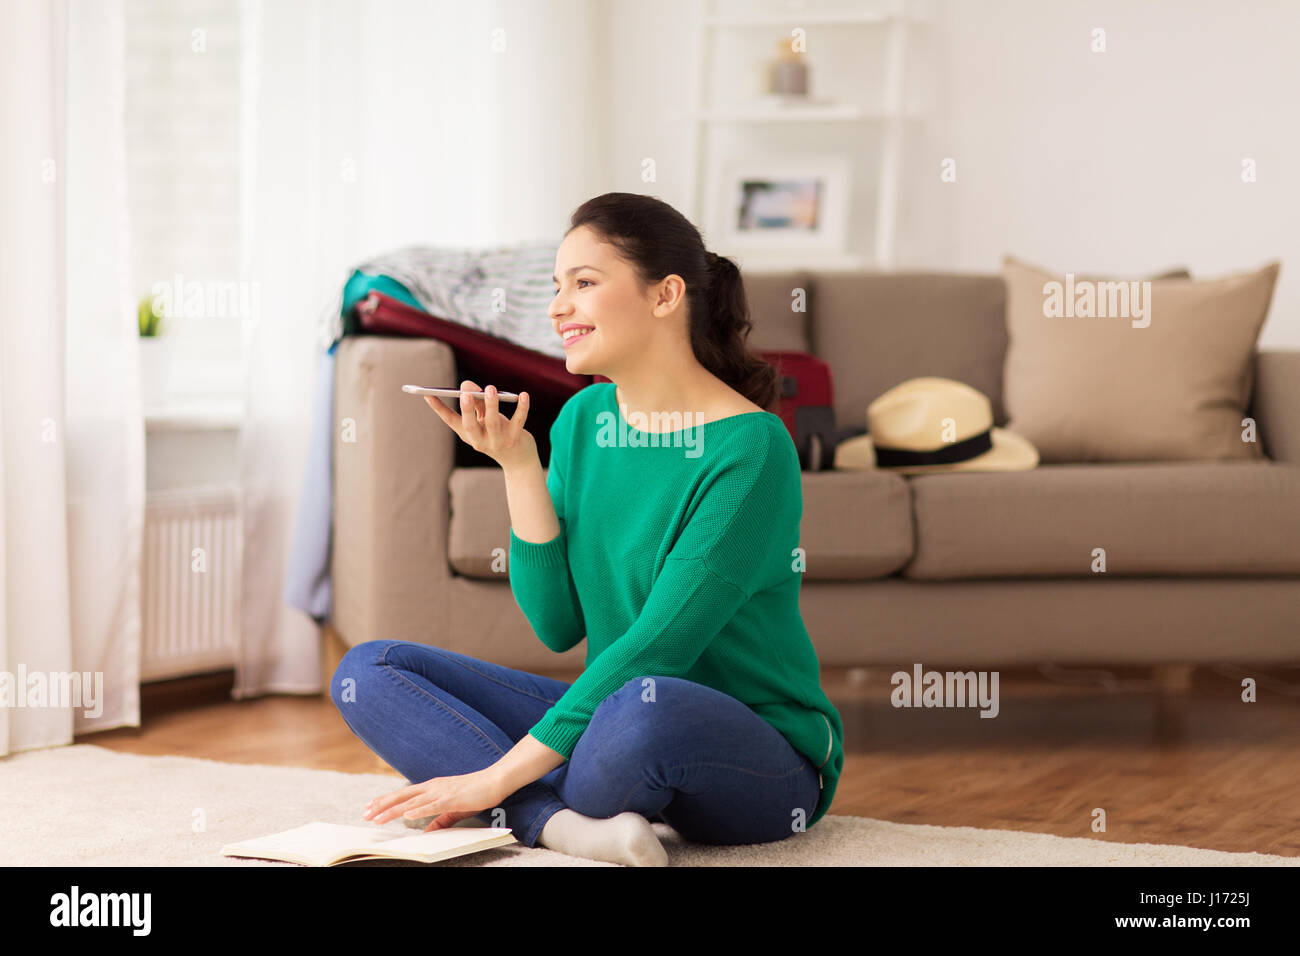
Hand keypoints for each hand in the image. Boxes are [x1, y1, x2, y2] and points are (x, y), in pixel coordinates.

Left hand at [363, 769, 508, 832]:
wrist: (494, 781)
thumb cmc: (476, 793)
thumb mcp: (454, 808)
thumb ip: (440, 820)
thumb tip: (427, 832)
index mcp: (432, 787)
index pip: (404, 794)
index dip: (386, 800)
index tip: (370, 806)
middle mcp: (432, 787)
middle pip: (401, 796)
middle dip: (382, 805)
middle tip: (365, 813)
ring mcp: (441, 792)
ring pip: (411, 802)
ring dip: (393, 810)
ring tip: (377, 817)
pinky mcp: (451, 798)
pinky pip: (431, 806)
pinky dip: (417, 811)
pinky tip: (406, 815)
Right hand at [424, 379, 536, 471]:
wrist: (518, 459)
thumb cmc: (498, 433)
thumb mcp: (485, 419)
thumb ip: (477, 402)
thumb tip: (466, 384)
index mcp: (468, 434)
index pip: (451, 421)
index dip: (439, 409)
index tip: (427, 395)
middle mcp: (480, 440)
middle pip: (471, 425)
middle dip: (467, 410)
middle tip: (465, 394)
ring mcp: (498, 442)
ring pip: (493, 423)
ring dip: (491, 405)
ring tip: (490, 388)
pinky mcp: (515, 439)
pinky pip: (518, 421)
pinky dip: (522, 408)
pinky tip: (524, 395)